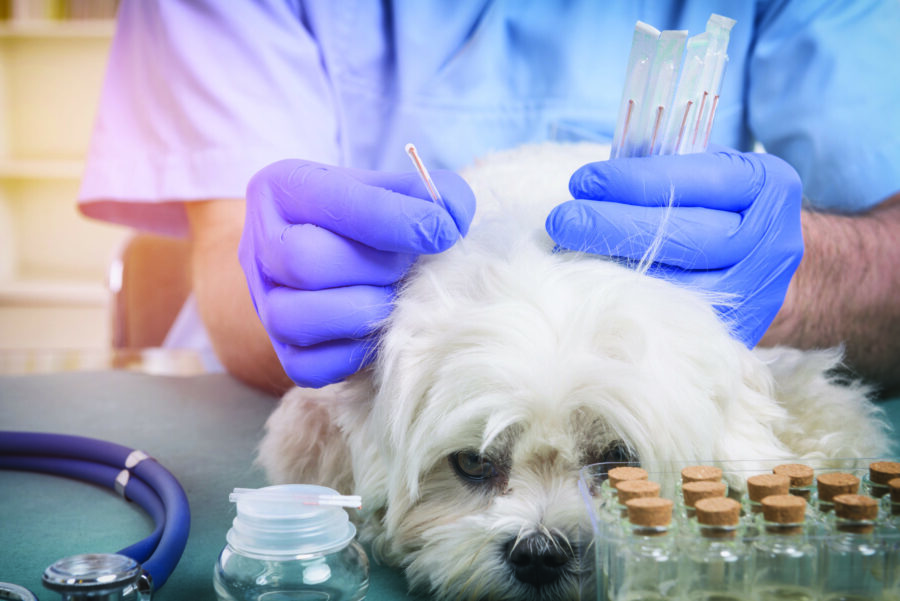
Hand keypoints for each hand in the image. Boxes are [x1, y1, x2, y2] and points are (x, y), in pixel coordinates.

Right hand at [240, 159, 474, 387]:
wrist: (332, 255)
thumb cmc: (366, 219)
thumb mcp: (388, 189)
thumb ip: (425, 194)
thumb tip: (454, 216)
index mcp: (282, 189)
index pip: (335, 203)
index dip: (396, 219)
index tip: (444, 230)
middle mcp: (259, 245)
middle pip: (305, 261)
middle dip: (374, 268)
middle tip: (407, 267)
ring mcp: (264, 304)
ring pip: (295, 318)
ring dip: (362, 312)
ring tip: (393, 298)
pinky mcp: (281, 352)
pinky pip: (307, 367)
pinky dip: (351, 355)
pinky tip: (377, 331)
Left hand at [545, 148, 802, 347]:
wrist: (773, 268)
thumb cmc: (719, 208)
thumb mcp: (707, 175)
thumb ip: (662, 171)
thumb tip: (590, 183)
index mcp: (769, 187)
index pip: (698, 180)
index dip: (634, 181)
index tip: (584, 181)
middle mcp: (771, 243)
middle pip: (686, 236)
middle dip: (615, 226)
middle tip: (562, 220)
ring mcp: (756, 294)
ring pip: (678, 283)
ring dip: (614, 268)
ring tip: (566, 254)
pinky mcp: (733, 333)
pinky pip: (672, 317)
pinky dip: (628, 299)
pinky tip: (591, 286)